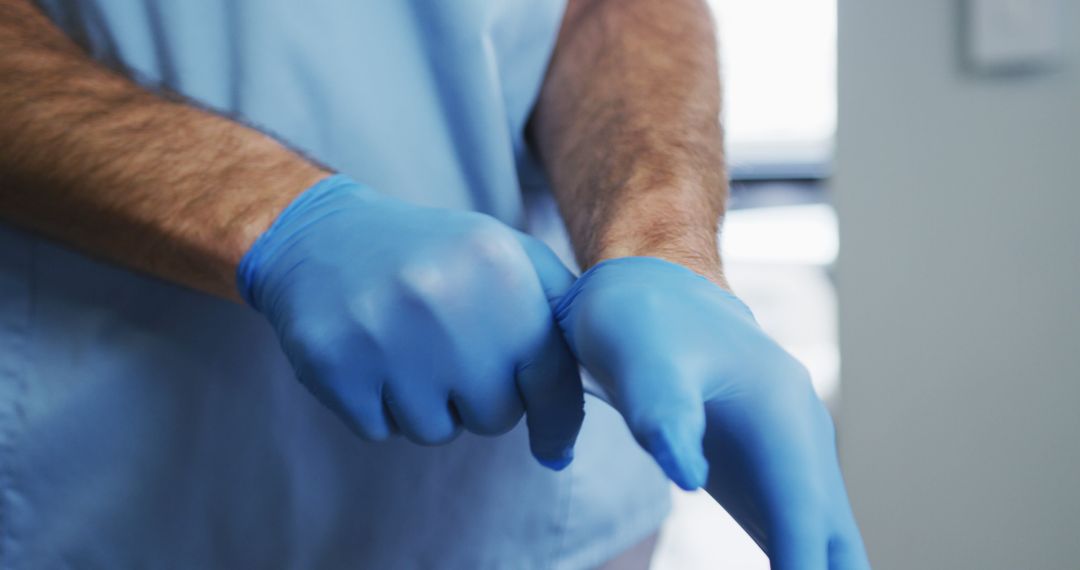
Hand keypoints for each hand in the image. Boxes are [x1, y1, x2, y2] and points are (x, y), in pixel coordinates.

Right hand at [237, 175, 584, 468]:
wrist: (324, 235)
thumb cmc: (436, 258)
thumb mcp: (509, 256)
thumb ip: (562, 317)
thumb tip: (575, 426)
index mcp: (498, 266)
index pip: (552, 378)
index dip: (556, 419)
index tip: (553, 444)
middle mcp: (443, 297)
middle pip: (495, 415)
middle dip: (479, 398)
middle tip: (452, 354)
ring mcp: (383, 331)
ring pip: (435, 430)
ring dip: (426, 406)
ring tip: (408, 351)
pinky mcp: (333, 362)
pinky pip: (379, 431)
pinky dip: (379, 408)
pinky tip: (370, 358)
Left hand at [547, 256, 868, 568]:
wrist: (654, 293)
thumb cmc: (643, 322)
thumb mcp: (639, 354)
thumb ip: (660, 410)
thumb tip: (686, 475)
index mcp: (779, 413)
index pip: (801, 509)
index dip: (804, 566)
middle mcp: (800, 440)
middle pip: (834, 537)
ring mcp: (789, 459)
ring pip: (827, 541)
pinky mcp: (765, 475)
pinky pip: (800, 536)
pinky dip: (803, 569)